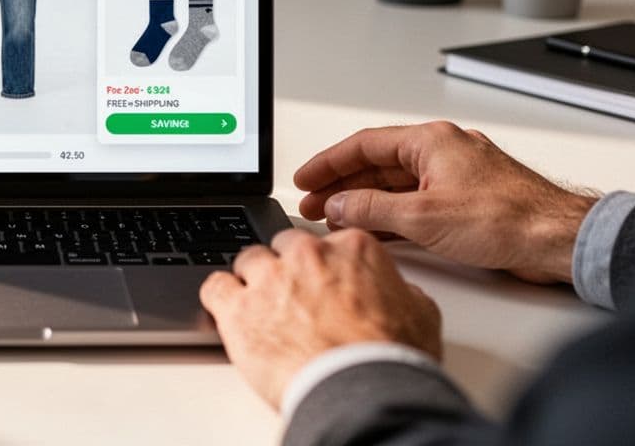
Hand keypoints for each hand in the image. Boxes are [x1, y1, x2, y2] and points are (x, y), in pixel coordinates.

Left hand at [200, 229, 441, 408]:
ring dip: (253, 283)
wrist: (362, 390)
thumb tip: (397, 290)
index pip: (325, 243)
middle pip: (284, 247)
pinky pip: (215, 287)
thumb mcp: (419, 314)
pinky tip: (230, 313)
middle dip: (287, 269)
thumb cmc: (390, 358)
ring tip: (263, 312)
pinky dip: (220, 298)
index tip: (321, 283)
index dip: (323, 266)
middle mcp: (307, 255)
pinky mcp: (238, 307)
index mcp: (351, 248)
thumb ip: (399, 290)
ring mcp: (269, 278)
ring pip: (248, 262)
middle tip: (294, 301)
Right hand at [294, 121, 596, 283]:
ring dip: (364, 201)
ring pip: (395, 184)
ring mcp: (455, 175)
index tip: (304, 178)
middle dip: (342, 186)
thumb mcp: (423, 217)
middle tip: (313, 204)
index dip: (328, 163)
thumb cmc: (508, 219)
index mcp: (430, 141)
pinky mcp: (465, 200)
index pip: (363, 145)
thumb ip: (372, 209)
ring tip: (335, 219)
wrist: (557, 239)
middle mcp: (442, 151)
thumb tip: (340, 205)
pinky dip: (390, 213)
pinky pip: (415, 200)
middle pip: (377, 164)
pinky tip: (373, 228)